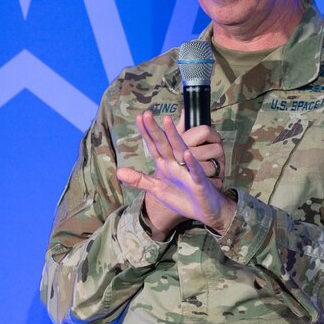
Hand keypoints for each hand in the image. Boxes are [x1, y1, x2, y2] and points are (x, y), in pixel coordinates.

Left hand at [118, 109, 233, 238]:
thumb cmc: (183, 196)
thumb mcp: (157, 189)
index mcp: (165, 164)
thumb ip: (139, 179)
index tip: (138, 117)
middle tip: (146, 113)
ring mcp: (188, 171)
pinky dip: (191, 163)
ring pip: (180, 150)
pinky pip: (195, 171)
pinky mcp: (199, 182)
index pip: (154, 145)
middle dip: (155, 130)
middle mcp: (176, 163)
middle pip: (164, 143)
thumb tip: (118, 172)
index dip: (146, 132)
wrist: (206, 210)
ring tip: (167, 121)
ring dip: (174, 136)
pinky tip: (186, 153)